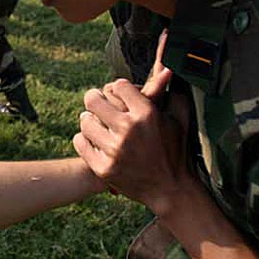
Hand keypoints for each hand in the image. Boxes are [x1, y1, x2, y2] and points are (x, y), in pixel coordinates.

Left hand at [72, 31, 193, 215]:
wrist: (170, 191)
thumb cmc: (176, 151)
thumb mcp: (179, 119)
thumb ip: (173, 91)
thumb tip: (169, 67)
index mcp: (146, 113)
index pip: (117, 85)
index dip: (117, 88)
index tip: (119, 94)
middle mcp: (128, 129)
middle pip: (92, 98)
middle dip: (96, 99)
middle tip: (99, 105)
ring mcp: (114, 150)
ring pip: (84, 120)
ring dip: (90, 121)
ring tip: (98, 125)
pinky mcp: (102, 167)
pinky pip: (79, 141)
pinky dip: (85, 140)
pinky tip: (96, 142)